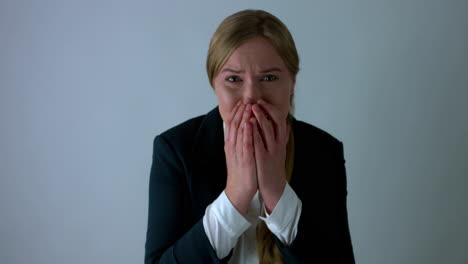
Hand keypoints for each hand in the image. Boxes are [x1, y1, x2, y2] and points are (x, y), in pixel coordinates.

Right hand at [224, 101, 257, 216]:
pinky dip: (247, 131)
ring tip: (248, 106)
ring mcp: (237, 152)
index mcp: (230, 144)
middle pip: (235, 125)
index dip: (236, 112)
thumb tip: (243, 130)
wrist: (238, 190)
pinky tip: (250, 123)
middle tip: (246, 100)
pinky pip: (245, 143)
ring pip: (239, 131)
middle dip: (240, 111)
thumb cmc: (241, 172)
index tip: (242, 102)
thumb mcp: (238, 154)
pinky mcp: (245, 159)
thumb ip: (240, 141)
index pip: (231, 124)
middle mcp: (232, 146)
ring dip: (243, 117)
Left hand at [251, 100, 290, 213]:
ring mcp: (271, 151)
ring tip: (251, 108)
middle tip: (255, 101)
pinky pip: (258, 142)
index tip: (262, 102)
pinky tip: (248, 124)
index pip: (279, 120)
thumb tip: (287, 124)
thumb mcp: (281, 150)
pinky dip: (254, 131)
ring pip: (267, 130)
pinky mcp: (263, 158)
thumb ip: (283, 137)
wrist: (273, 186)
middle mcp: (278, 144)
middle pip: (273, 122)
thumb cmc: (274, 166)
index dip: (271, 109)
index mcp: (281, 141)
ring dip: (259, 117)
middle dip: (264, 110)